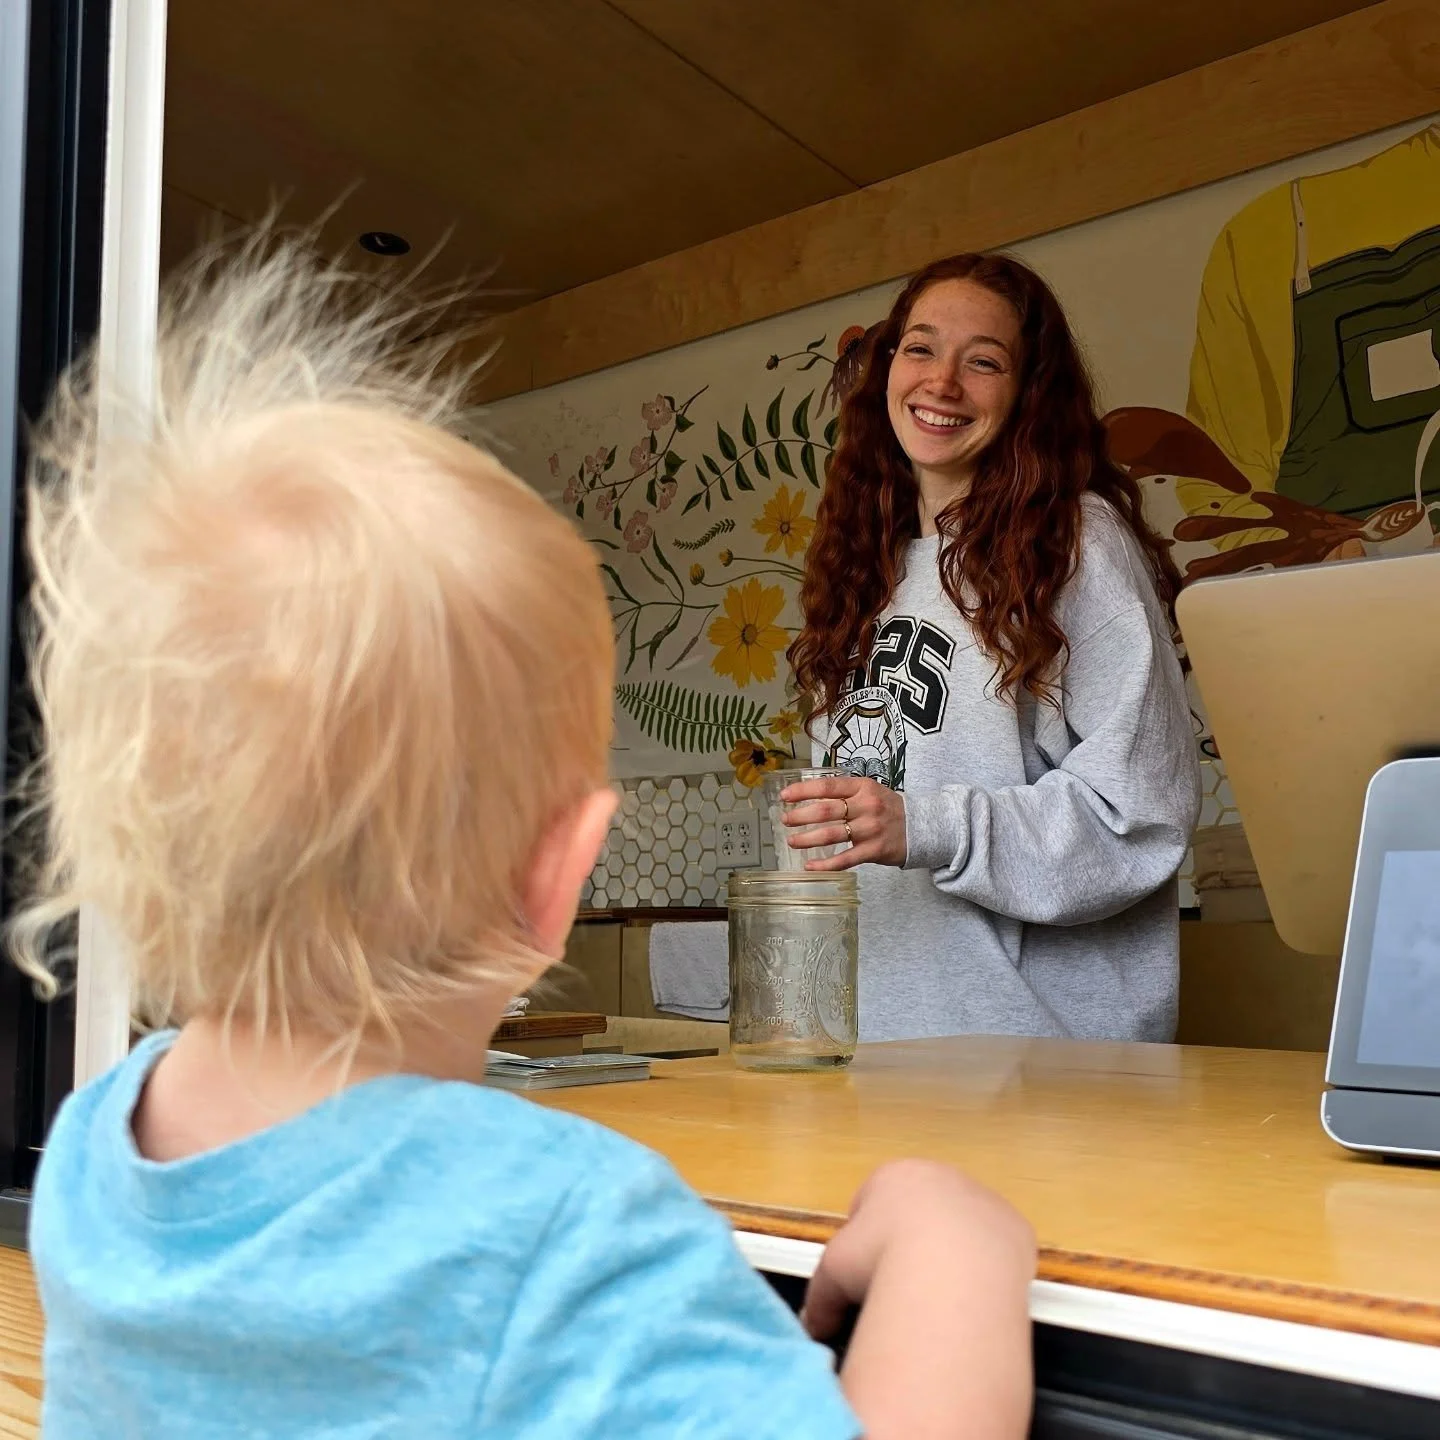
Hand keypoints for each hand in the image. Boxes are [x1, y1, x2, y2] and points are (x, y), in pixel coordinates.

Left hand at [779, 775, 905, 869]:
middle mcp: (866, 806)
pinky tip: (810, 866)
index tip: (785, 796)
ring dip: (807, 839)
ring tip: (792, 841)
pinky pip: (845, 859)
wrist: (921, 827)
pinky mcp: (874, 850)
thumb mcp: (870, 791)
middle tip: (785, 820)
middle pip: (826, 810)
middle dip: (800, 816)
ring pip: (832, 834)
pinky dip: (825, 864)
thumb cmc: (888, 808)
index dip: (803, 790)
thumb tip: (809, 796)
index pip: (827, 786)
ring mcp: (870, 829)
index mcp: (862, 787)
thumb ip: (845, 792)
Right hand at [801, 1159, 1033, 1342]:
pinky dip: (986, 1270)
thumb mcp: (833, 1274)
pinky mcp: (1016, 1229)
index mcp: (894, 1176)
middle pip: (922, 1210)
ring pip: (963, 1227)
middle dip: (912, 1243)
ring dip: (953, 1254)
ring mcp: (984, 1200)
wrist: (952, 1272)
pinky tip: (972, 1297)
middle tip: (903, 1285)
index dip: (866, 1238)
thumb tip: (814, 1324)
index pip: (874, 1199)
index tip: (865, 1271)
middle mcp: (942, 1177)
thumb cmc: (882, 1259)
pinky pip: (996, 1249)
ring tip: (940, 1296)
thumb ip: (821, 1295)